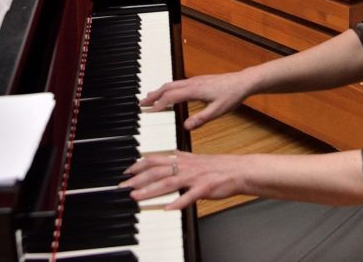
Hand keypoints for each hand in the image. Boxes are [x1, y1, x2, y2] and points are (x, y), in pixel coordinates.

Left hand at [121, 151, 244, 210]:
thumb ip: (183, 156)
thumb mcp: (197, 158)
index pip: (156, 159)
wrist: (239, 170)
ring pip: (168, 183)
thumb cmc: (219, 167)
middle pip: (157, 171)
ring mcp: (195, 177)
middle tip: (123, 186)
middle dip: (138, 179)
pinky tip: (167, 208)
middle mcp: (186, 166)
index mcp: (184, 159)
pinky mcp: (204, 188)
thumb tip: (171, 153)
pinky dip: (178, 202)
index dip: (139, 164)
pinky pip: (189, 196)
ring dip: (150, 190)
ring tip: (136, 196)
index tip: (126, 171)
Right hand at [140, 71, 252, 129]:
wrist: (243, 82)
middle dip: (153, 95)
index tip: (149, 112)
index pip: (171, 96)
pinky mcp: (198, 81)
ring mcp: (195, 81)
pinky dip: (168, 89)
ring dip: (159, 91)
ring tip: (149, 98)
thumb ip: (201, 119)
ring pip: (172, 84)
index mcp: (195, 90)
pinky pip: (178, 84)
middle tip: (141, 104)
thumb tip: (186, 126)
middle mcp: (192, 83)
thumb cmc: (232, 95)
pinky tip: (169, 94)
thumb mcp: (218, 111)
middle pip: (167, 87)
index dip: (159, 104)